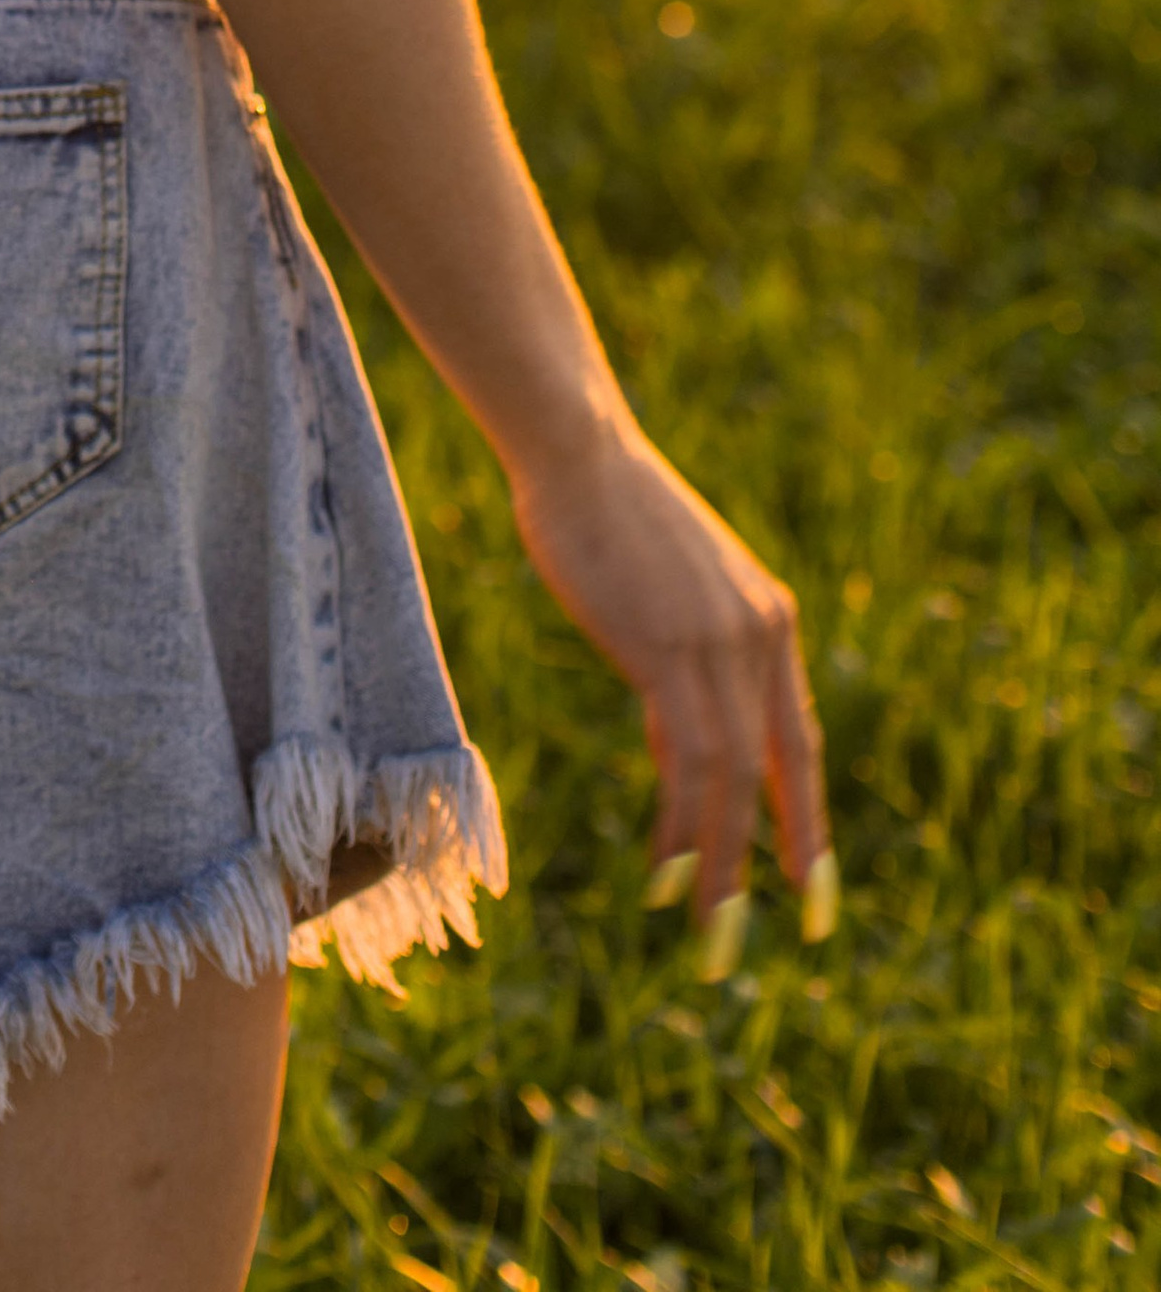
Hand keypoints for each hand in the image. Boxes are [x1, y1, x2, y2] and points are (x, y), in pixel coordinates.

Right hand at [507, 416, 831, 963]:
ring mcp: (719, 641)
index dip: (804, 821)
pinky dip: (683, 822)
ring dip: (721, 863)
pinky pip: (689, 757)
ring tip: (707, 928)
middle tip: (765, 935)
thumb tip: (687, 758)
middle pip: (776, 773)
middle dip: (777, 861)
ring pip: (733, 779)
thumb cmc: (611, 519)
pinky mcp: (669, 648)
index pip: (799, 744)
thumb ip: (690, 676)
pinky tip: (667, 868)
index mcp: (771, 621)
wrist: (578, 451)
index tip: (809, 890)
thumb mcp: (671, 602)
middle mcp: (761, 636)